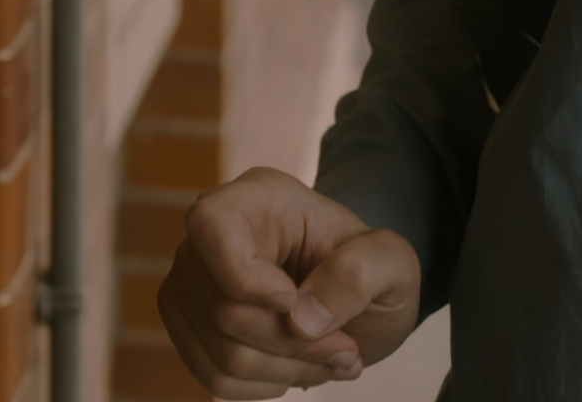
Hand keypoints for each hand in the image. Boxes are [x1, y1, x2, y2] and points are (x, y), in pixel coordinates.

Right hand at [155, 167, 423, 396]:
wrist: (353, 296)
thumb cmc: (368, 269)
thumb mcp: (393, 262)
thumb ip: (359, 273)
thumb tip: (300, 319)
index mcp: (257, 198)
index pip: (210, 225)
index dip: (246, 277)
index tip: (294, 301)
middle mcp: (210, 237)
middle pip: (224, 310)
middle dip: (294, 344)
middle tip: (346, 349)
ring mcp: (191, 282)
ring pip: (221, 352)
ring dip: (287, 371)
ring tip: (330, 360)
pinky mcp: (188, 325)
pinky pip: (213, 377)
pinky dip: (264, 387)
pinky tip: (295, 368)